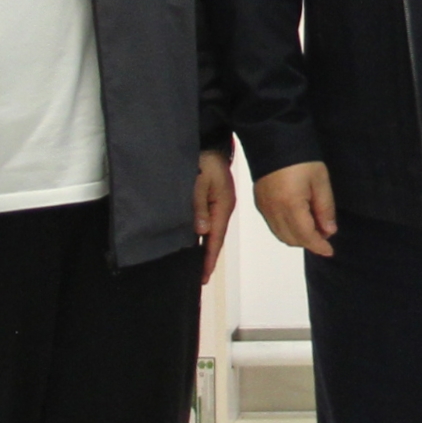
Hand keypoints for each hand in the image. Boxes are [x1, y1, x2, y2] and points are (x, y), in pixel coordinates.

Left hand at [194, 149, 235, 282]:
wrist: (210, 145)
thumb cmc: (205, 161)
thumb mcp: (199, 183)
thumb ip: (199, 207)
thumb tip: (202, 232)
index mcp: (223, 206)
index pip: (216, 238)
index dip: (209, 258)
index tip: (204, 275)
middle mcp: (223, 209)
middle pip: (216, 238)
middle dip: (208, 257)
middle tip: (200, 277)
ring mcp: (219, 205)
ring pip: (212, 231)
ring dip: (206, 248)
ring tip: (198, 265)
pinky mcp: (214, 200)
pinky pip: (209, 222)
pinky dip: (204, 235)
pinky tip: (198, 242)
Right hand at [254, 160, 338, 258]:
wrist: (274, 140)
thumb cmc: (302, 159)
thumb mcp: (320, 181)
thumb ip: (325, 208)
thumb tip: (329, 231)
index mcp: (290, 205)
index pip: (306, 236)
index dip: (319, 246)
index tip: (330, 251)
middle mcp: (274, 211)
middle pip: (292, 239)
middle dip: (309, 242)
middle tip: (324, 233)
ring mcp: (264, 208)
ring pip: (281, 235)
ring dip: (297, 237)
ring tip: (313, 226)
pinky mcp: (259, 203)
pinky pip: (273, 226)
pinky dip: (286, 229)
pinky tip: (298, 219)